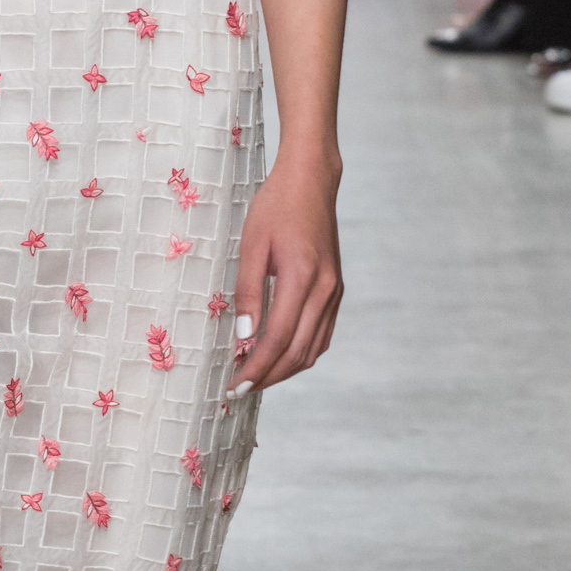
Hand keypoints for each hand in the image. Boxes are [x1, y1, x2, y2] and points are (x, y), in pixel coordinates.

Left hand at [230, 158, 342, 394]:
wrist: (311, 181)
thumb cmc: (276, 206)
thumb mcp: (251, 245)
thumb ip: (247, 292)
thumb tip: (244, 338)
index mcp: (303, 277)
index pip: (277, 339)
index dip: (256, 368)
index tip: (234, 385)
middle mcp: (325, 290)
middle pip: (297, 352)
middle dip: (268, 377)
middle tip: (239, 389)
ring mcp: (335, 292)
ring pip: (312, 349)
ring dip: (285, 370)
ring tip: (256, 377)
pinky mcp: (336, 291)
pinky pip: (321, 335)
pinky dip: (300, 353)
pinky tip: (279, 356)